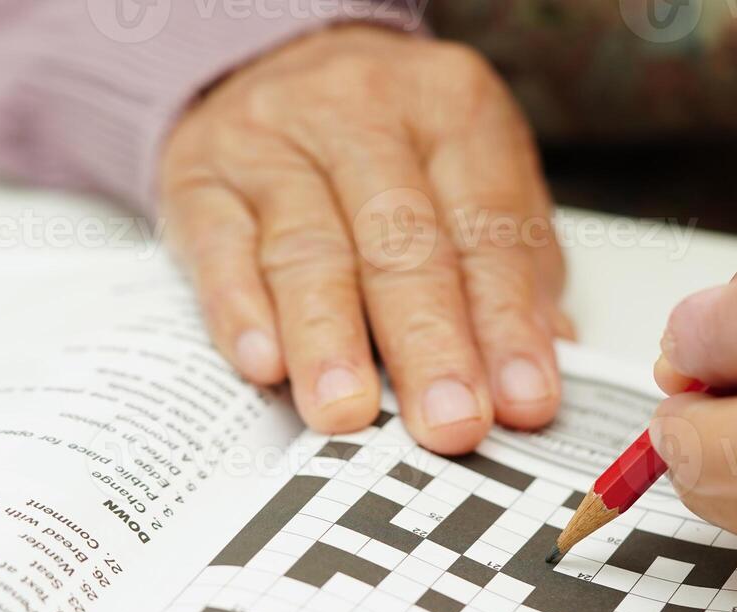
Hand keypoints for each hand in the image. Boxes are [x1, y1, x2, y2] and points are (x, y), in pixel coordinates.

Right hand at [160, 25, 569, 453]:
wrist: (274, 62)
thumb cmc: (393, 149)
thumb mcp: (473, 182)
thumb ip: (513, 272)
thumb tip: (536, 374)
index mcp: (451, 110)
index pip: (486, 231)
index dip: (507, 322)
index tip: (521, 401)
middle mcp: (360, 112)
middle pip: (400, 242)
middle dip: (428, 343)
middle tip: (448, 423)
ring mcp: (272, 140)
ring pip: (307, 249)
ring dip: (329, 341)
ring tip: (347, 411)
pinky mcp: (200, 176)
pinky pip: (220, 248)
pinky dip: (241, 312)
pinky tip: (263, 366)